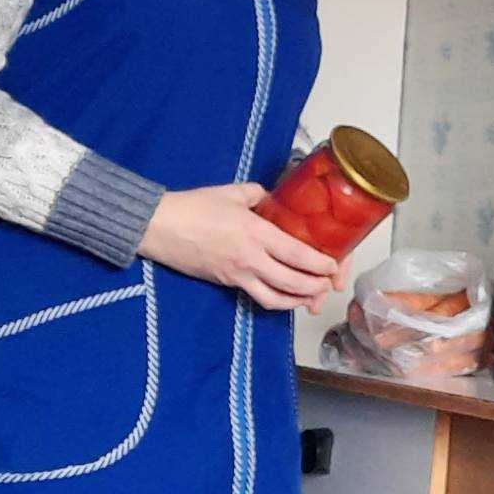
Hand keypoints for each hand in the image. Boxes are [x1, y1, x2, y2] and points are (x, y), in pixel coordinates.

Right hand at [136, 184, 346, 311]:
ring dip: (298, 300)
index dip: (320, 264)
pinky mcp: (227, 283)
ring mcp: (238, 274)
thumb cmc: (194, 207)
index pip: (297, 254)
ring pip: (276, 297)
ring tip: (312, 298)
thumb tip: (273, 199)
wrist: (160, 227)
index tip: (334, 266)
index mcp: (256, 232)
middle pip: (292, 281)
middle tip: (328, 285)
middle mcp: (250, 258)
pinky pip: (257, 297)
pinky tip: (285, 298)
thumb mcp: (233, 192)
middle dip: (315, 287)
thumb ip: (259, 195)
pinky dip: (276, 301)